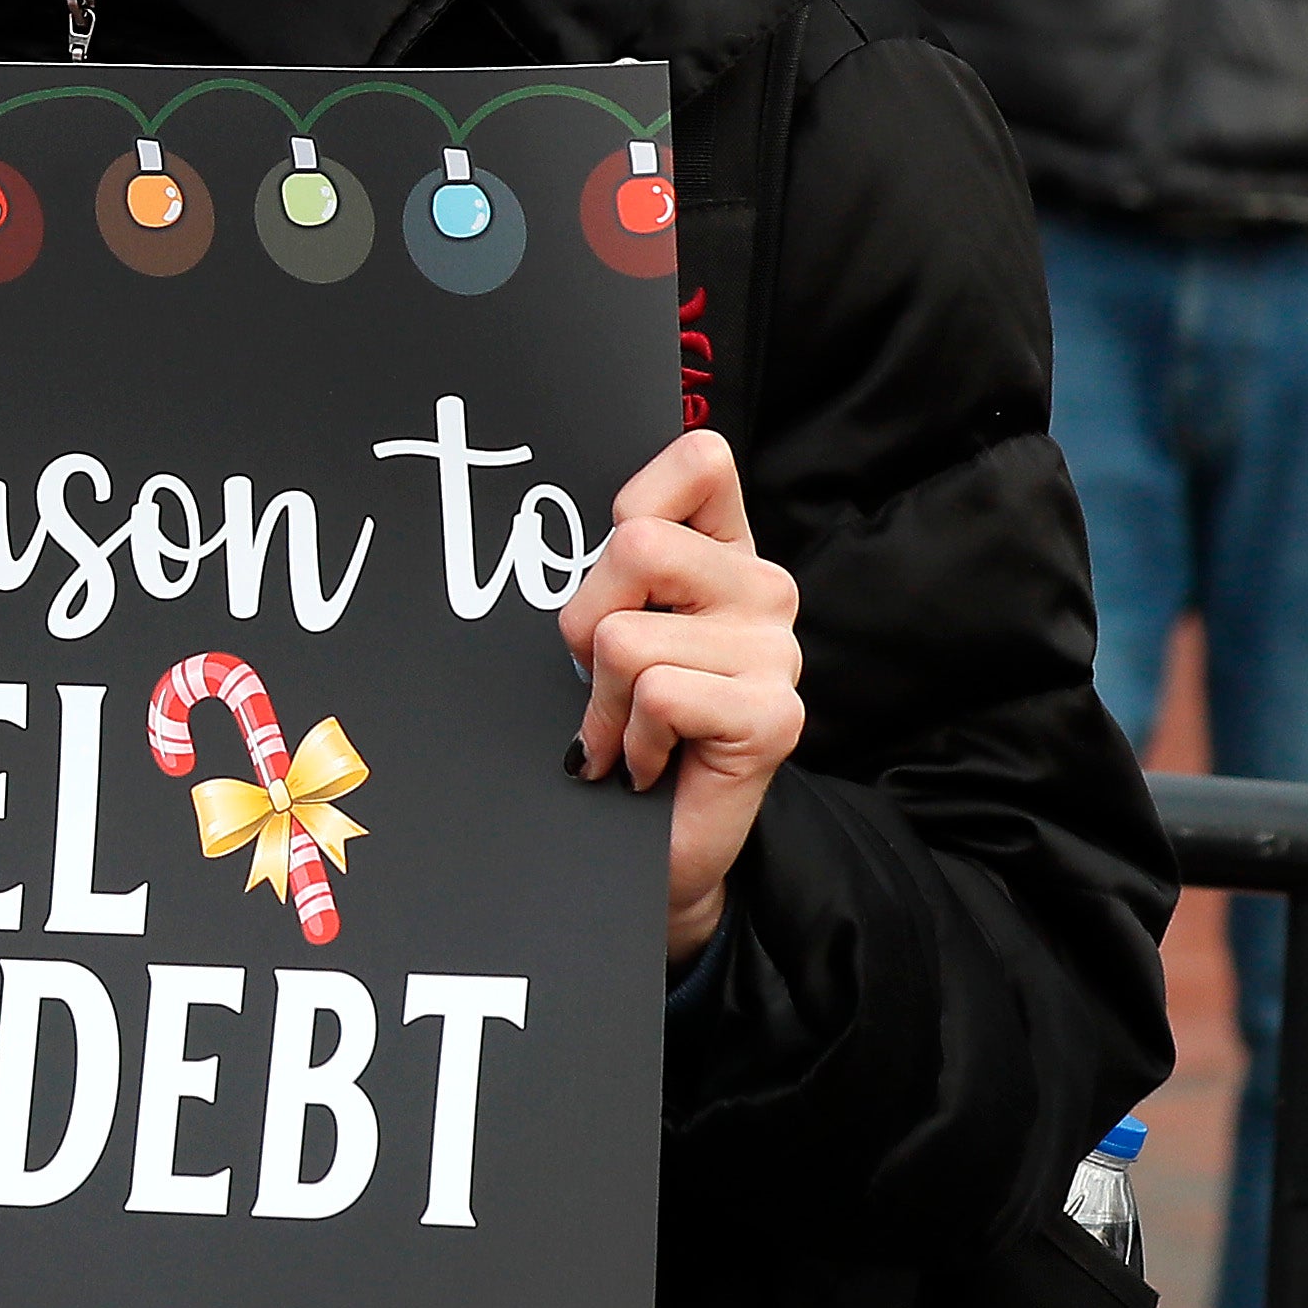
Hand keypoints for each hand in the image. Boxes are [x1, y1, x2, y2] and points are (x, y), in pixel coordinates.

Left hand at [558, 430, 807, 967]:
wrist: (657, 846)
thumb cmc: (621, 727)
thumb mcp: (606, 631)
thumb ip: (608, 570)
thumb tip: (530, 515)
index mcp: (724, 552)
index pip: (701, 460)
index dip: (636, 497)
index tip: (614, 563)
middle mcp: (764, 589)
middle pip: (636, 544)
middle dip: (583, 620)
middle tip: (601, 676)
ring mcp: (776, 653)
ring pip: (625, 636)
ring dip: (600, 699)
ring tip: (626, 729)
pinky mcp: (774, 716)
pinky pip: (657, 696)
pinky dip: (626, 740)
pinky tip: (646, 762)